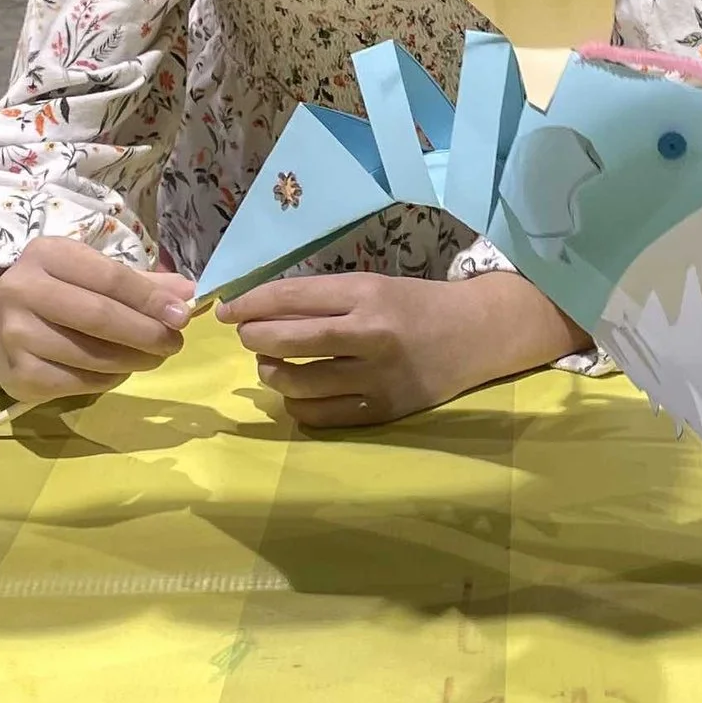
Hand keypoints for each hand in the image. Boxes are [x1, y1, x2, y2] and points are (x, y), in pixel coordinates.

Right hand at [0, 238, 192, 401]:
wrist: (0, 324)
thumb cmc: (60, 292)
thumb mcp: (94, 274)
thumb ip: (142, 284)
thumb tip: (189, 294)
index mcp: (47, 254)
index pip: (109, 277)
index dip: (150, 298)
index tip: (182, 315)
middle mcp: (22, 290)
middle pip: (99, 316)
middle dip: (146, 332)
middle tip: (175, 343)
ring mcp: (14, 334)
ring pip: (90, 354)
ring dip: (133, 360)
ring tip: (154, 358)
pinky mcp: (17, 374)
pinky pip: (77, 382)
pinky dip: (108, 380)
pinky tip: (120, 371)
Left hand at [220, 269, 581, 428]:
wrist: (475, 334)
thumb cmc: (416, 304)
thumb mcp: (372, 286)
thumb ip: (323, 300)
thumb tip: (261, 311)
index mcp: (367, 294)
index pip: (293, 297)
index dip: (252, 304)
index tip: (227, 310)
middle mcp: (370, 335)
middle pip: (289, 341)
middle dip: (255, 338)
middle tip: (247, 337)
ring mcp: (376, 378)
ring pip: (299, 384)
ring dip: (272, 374)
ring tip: (271, 365)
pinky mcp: (381, 412)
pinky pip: (321, 416)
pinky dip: (298, 405)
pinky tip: (297, 392)